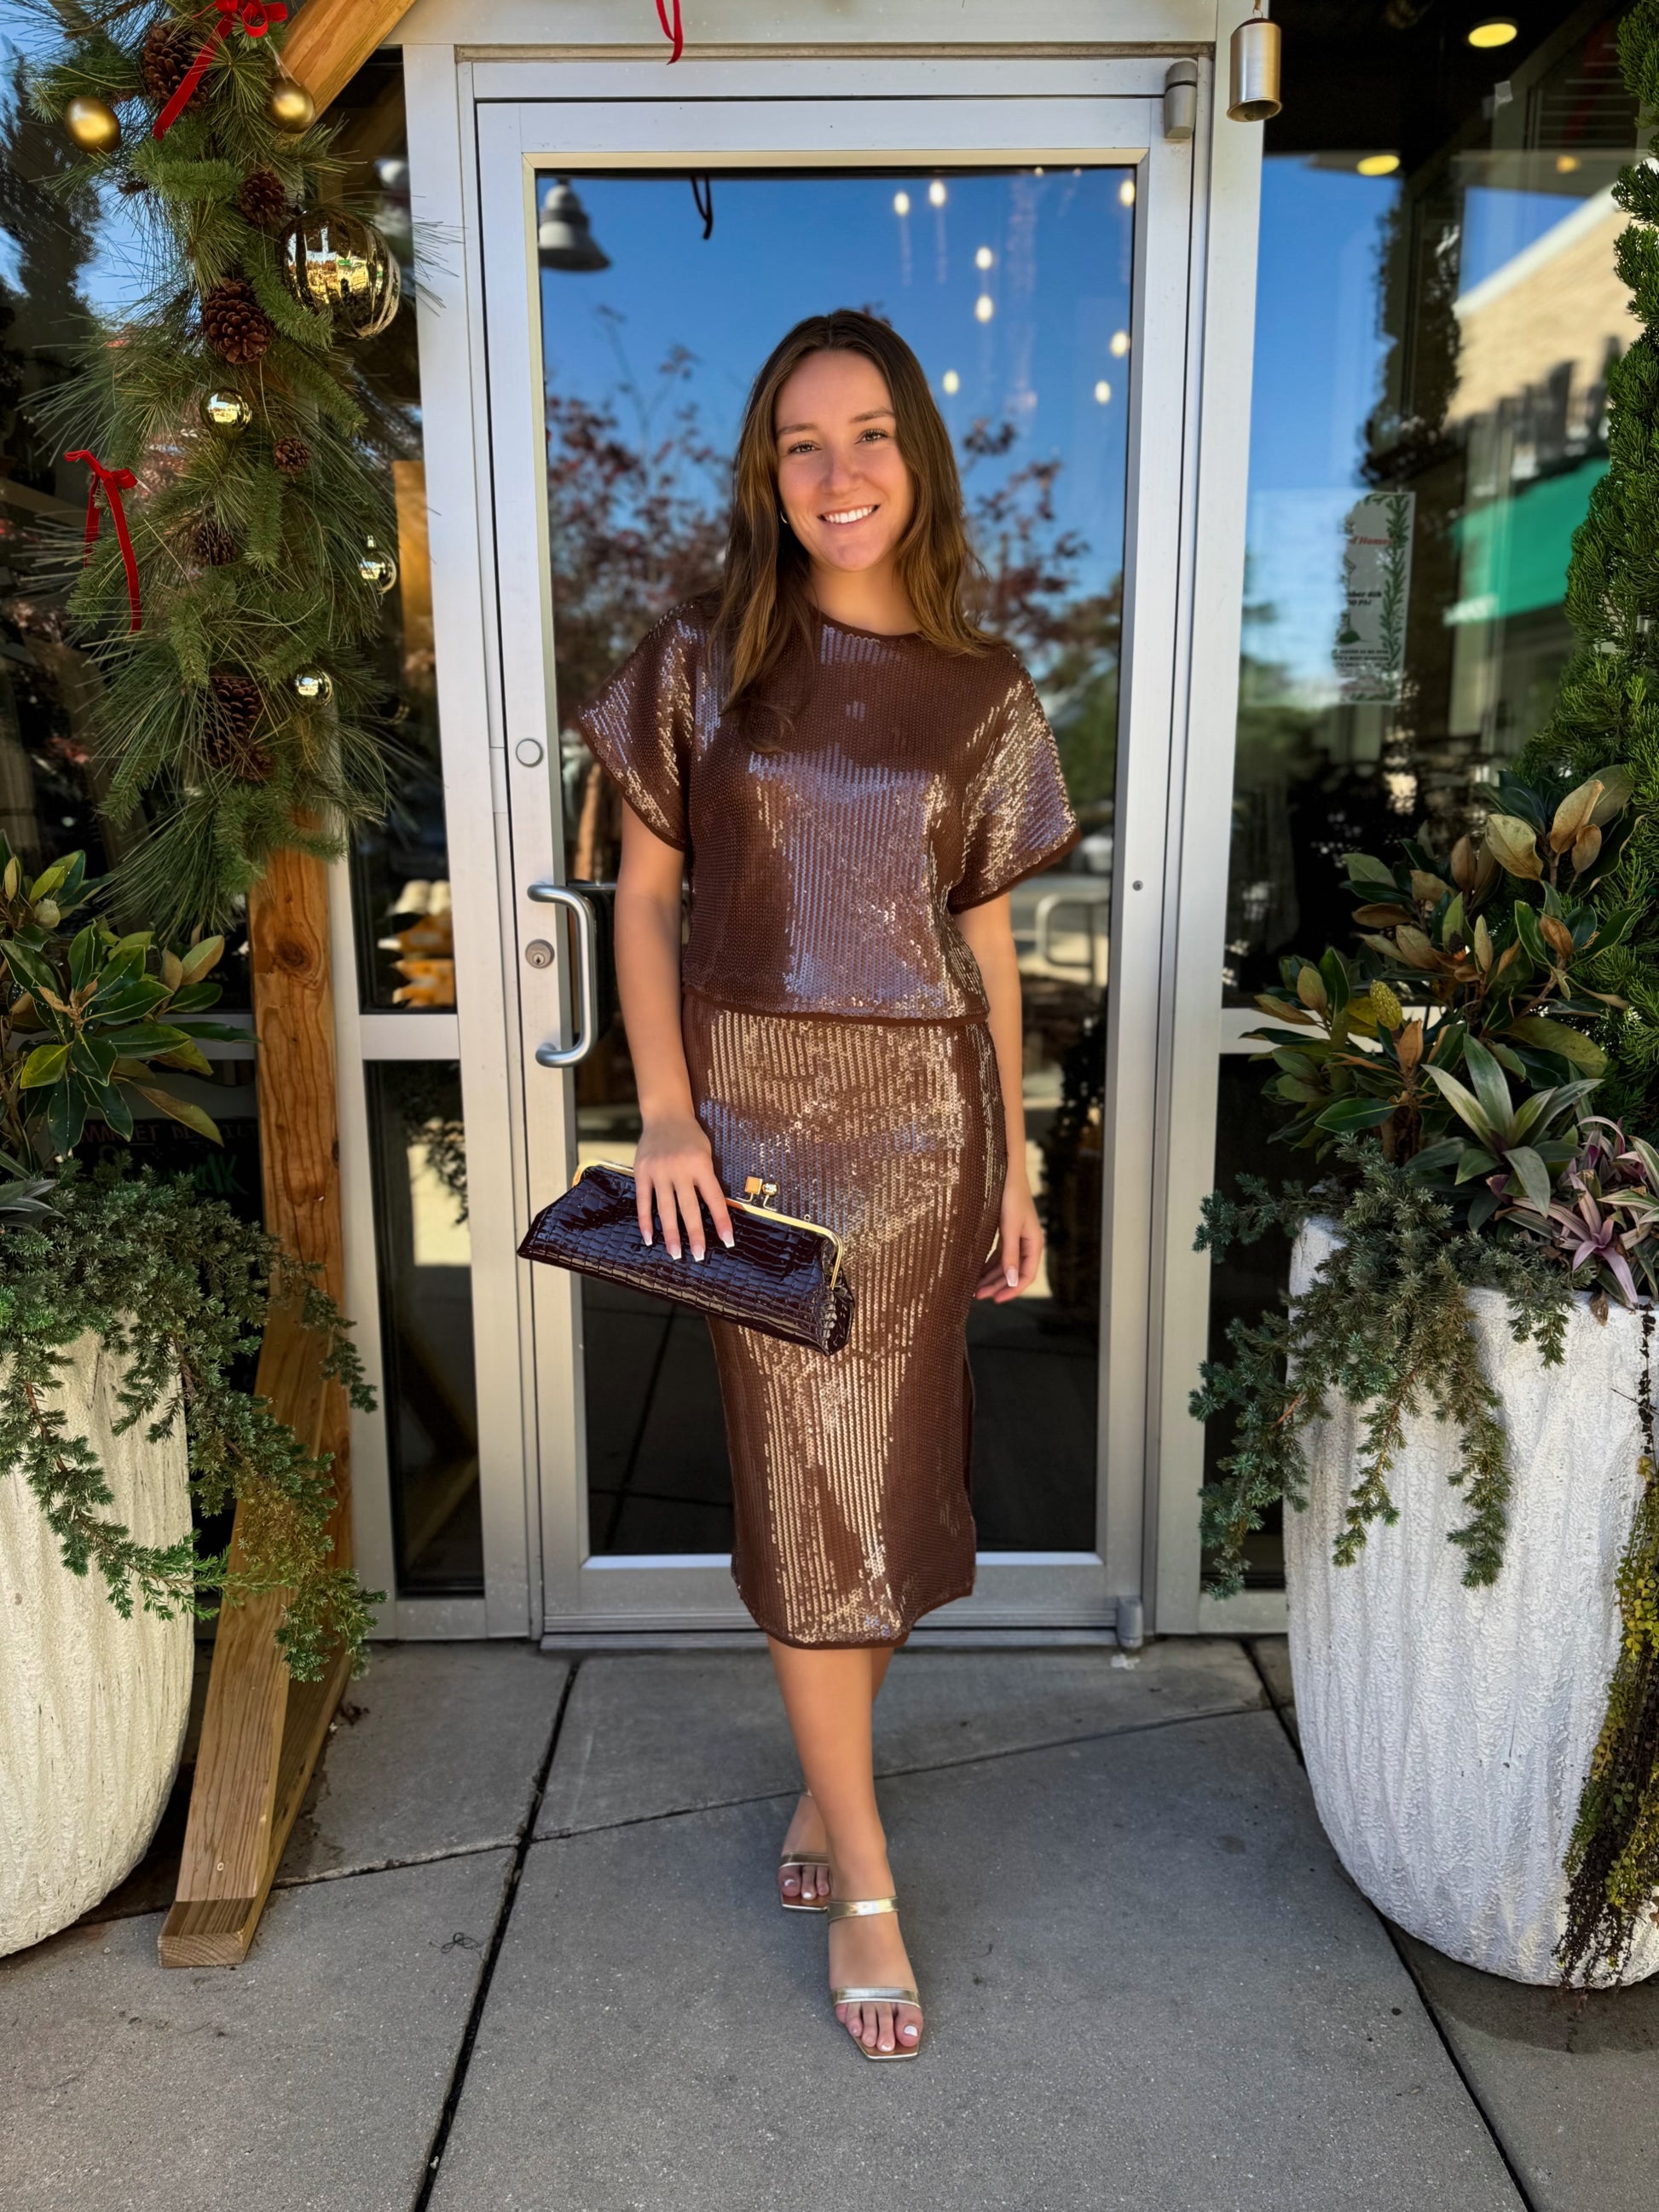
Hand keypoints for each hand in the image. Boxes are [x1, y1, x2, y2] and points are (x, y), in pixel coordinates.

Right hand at [633, 1114, 733, 1262]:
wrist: (665, 1114)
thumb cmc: (691, 1137)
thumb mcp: (707, 1154)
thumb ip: (708, 1180)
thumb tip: (718, 1212)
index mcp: (701, 1165)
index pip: (715, 1199)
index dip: (721, 1221)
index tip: (728, 1241)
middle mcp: (680, 1169)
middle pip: (689, 1208)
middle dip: (695, 1234)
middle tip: (698, 1256)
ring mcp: (659, 1171)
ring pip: (665, 1208)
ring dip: (671, 1234)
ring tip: (676, 1254)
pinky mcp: (642, 1172)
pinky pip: (643, 1201)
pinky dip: (645, 1221)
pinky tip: (650, 1238)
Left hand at [975, 1176, 1042, 1303]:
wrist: (1007, 1173)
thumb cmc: (1011, 1196)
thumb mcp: (1009, 1227)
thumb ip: (1010, 1254)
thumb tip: (1012, 1280)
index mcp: (1034, 1243)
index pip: (1026, 1275)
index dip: (1013, 1290)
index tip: (996, 1299)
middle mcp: (1027, 1243)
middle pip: (1014, 1273)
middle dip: (997, 1286)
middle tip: (978, 1296)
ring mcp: (1017, 1239)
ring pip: (1005, 1265)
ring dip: (991, 1277)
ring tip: (974, 1288)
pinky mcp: (1007, 1233)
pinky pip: (999, 1256)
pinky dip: (988, 1265)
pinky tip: (977, 1272)